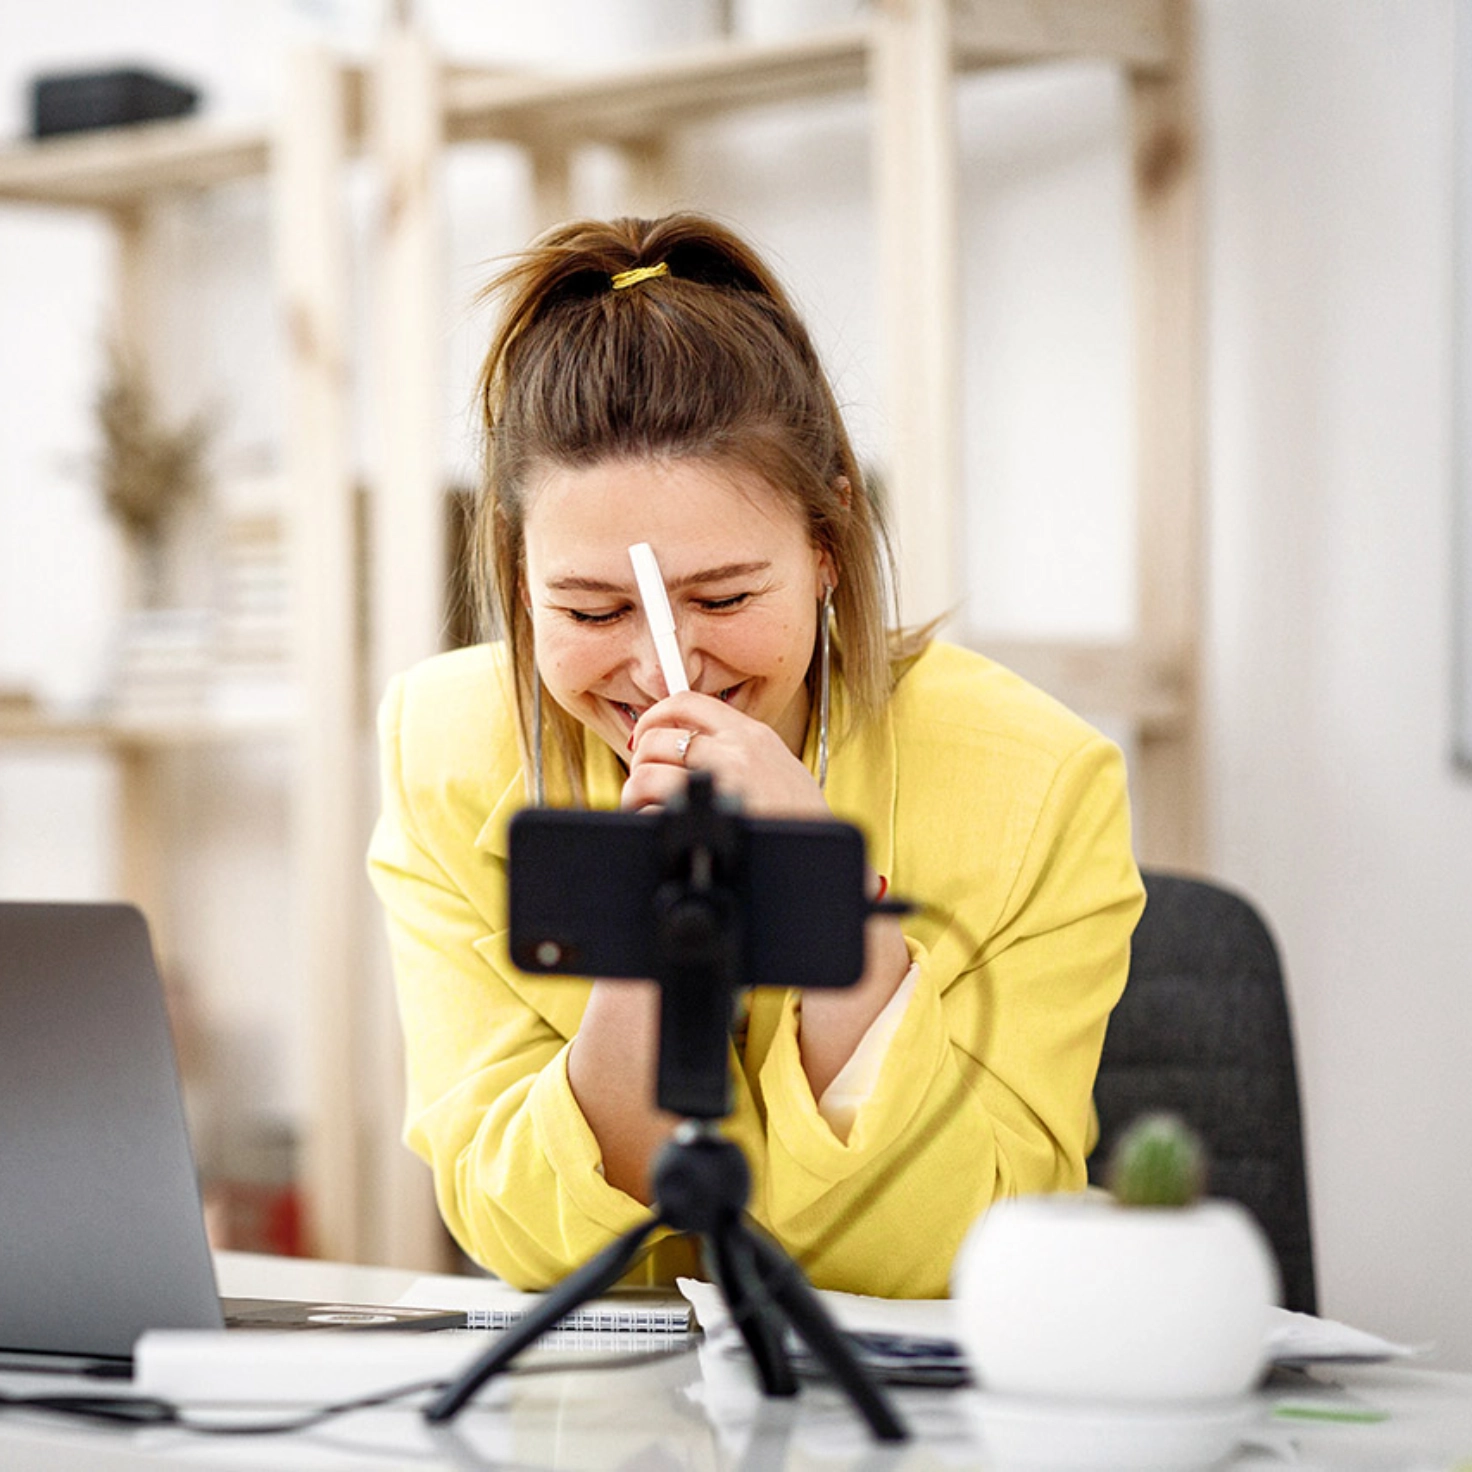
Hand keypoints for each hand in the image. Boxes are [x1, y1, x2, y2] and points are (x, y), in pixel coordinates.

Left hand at [622, 692, 828, 818]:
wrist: (820, 859)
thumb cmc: (801, 821)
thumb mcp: (780, 768)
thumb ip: (740, 752)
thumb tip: (695, 749)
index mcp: (754, 735)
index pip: (689, 702)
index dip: (656, 716)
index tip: (647, 734)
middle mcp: (737, 748)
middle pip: (659, 734)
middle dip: (641, 758)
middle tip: (646, 779)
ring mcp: (723, 778)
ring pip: (649, 767)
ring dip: (637, 788)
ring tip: (646, 806)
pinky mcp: (710, 810)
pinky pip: (655, 803)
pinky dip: (645, 813)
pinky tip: (655, 824)